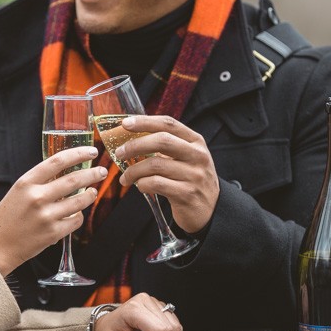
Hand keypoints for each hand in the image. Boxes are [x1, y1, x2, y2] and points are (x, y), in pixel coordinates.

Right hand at [0, 146, 107, 274]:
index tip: (92, 151)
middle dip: (92, 174)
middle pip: (74, 180)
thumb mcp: (19, 191)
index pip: (57, 161)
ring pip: (79, 201)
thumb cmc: (8, 216)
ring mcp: (46, 216)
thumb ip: (40, 181)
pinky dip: (79, 216)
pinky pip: (76, 220)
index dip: (78, 154)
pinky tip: (77, 213)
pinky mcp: (52, 234)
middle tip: (102, 171)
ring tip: (92, 192)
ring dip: (90, 195)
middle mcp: (37, 197)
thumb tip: (68, 170)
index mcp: (26, 182)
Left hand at [114, 115, 218, 232]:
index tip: (125, 123)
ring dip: (134, 170)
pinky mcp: (187, 194)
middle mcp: (197, 155)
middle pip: (162, 141)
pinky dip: (142, 184)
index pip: (168, 124)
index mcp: (196, 142)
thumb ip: (166, 147)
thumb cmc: (191, 180)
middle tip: (119, 153)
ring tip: (125, 177)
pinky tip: (139, 187)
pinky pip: (157, 184)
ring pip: (155, 164)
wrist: (212, 210)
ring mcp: (194, 175)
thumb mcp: (186, 158)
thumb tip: (132, 137)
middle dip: (135, 145)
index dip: (145, 121)